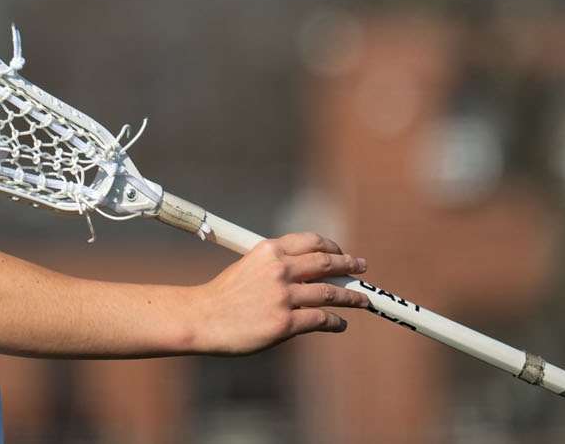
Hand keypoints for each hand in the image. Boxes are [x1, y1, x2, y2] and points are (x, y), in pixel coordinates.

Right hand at [190, 231, 368, 354]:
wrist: (203, 319)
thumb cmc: (224, 296)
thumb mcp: (248, 266)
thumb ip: (276, 265)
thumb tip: (309, 273)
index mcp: (268, 250)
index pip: (310, 242)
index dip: (331, 247)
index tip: (341, 253)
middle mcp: (278, 269)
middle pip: (325, 263)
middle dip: (348, 265)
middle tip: (360, 268)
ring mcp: (283, 296)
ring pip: (330, 292)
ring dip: (351, 297)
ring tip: (361, 300)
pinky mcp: (285, 323)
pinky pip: (321, 320)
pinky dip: (336, 322)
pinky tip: (341, 323)